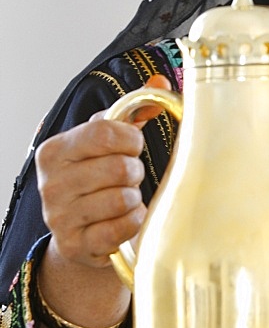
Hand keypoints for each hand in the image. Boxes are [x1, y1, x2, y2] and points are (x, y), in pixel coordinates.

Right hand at [36, 74, 171, 269]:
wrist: (79, 233)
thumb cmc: (97, 178)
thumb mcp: (108, 142)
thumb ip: (133, 110)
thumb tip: (159, 83)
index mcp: (54, 151)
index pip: (104, 133)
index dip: (130, 138)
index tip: (133, 145)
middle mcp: (50, 184)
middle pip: (119, 167)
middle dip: (134, 171)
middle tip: (127, 176)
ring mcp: (60, 217)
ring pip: (123, 198)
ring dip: (134, 197)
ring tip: (124, 197)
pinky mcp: (75, 244)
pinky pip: (123, 227)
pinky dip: (134, 220)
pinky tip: (126, 217)